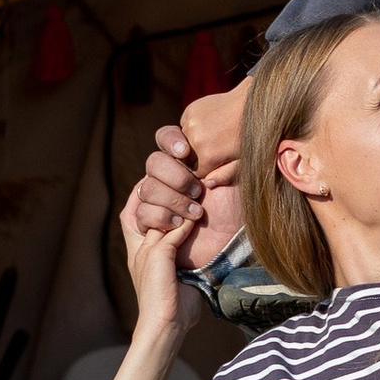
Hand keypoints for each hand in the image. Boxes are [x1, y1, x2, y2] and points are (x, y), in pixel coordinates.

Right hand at [117, 178, 195, 362]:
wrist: (166, 325)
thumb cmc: (175, 301)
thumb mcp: (177, 268)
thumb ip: (181, 247)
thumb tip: (199, 230)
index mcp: (138, 245)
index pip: (136, 204)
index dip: (151, 189)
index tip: (174, 181)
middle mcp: (137, 243)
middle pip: (143, 199)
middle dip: (165, 187)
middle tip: (189, 184)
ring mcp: (144, 248)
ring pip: (156, 208)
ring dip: (177, 200)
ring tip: (195, 195)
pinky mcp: (155, 255)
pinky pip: (173, 229)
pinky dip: (186, 223)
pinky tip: (197, 217)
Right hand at [138, 121, 243, 269]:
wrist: (228, 242)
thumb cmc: (234, 208)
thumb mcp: (237, 178)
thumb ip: (223, 159)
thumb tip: (203, 154)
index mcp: (185, 159)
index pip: (165, 137)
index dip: (170, 140)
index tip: (185, 151)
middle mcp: (167, 175)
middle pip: (154, 162)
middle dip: (176, 177)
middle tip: (197, 191)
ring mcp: (156, 198)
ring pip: (148, 188)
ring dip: (173, 201)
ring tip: (196, 213)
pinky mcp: (149, 221)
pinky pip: (143, 212)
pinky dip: (162, 217)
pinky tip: (179, 224)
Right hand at [181, 77, 250, 190]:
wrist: (254, 102)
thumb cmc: (255, 135)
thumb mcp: (246, 160)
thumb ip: (226, 175)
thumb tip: (208, 184)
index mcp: (208, 157)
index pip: (196, 174)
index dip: (207, 171)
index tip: (219, 164)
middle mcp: (195, 141)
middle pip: (188, 159)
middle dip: (199, 158)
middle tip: (218, 149)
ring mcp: (191, 124)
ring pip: (184, 143)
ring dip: (194, 143)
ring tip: (216, 136)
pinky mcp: (190, 111)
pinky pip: (185, 127)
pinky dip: (194, 129)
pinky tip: (211, 125)